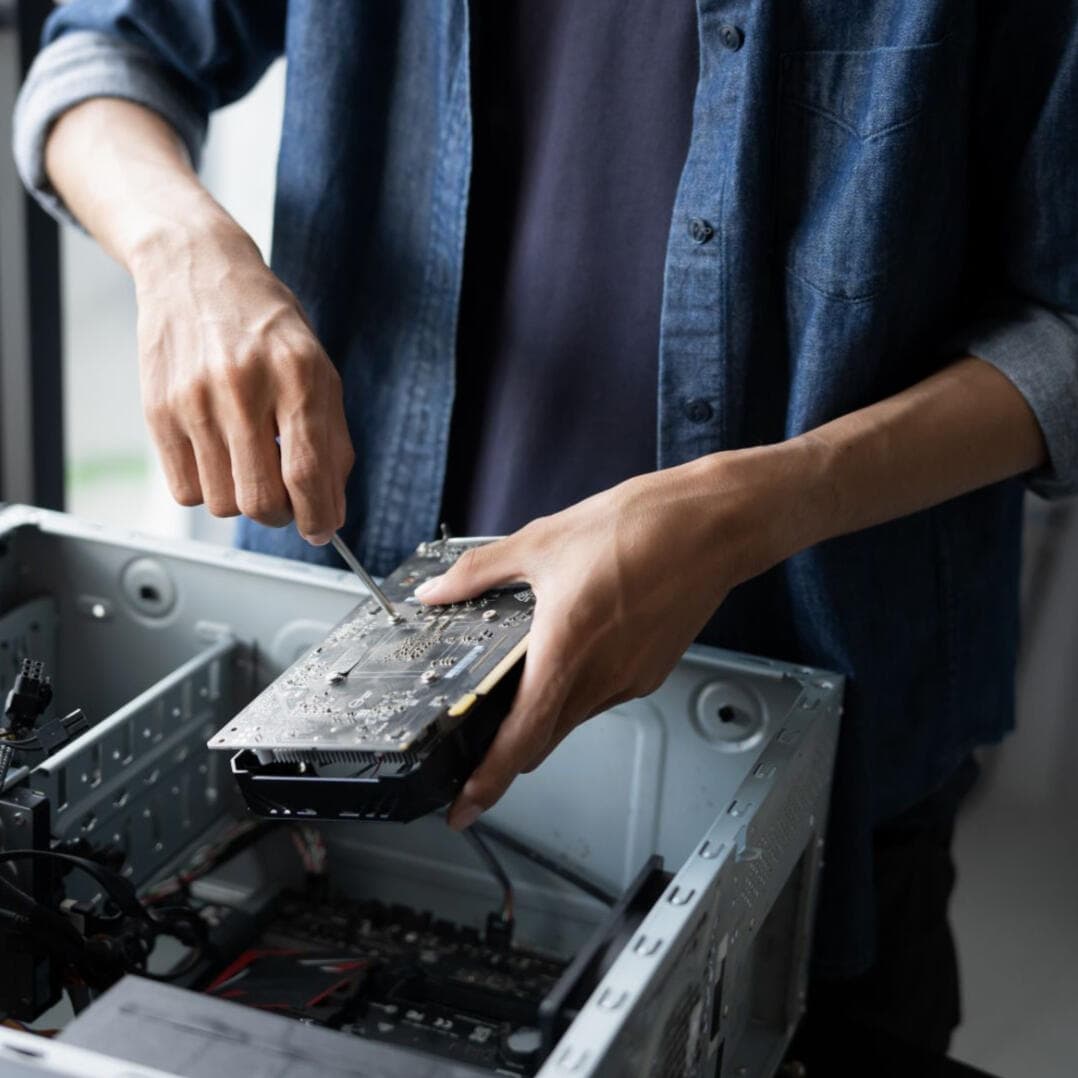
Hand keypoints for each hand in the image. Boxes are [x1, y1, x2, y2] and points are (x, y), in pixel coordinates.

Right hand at [132, 216, 353, 543]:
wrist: (196, 269)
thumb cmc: (265, 324)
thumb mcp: (319, 370)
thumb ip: (332, 442)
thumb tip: (332, 509)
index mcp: (297, 375)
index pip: (307, 472)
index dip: (318, 516)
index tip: (321, 529)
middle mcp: (243, 387)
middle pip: (260, 500)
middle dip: (280, 514)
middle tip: (285, 497)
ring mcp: (194, 400)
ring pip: (221, 503)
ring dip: (241, 500)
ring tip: (248, 463)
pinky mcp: (157, 411)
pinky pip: (184, 491)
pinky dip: (206, 488)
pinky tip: (218, 454)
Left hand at [416, 448, 811, 829]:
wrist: (712, 525)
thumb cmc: (641, 529)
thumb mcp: (540, 542)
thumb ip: (479, 573)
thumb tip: (438, 590)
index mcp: (566, 652)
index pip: (521, 740)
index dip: (487, 782)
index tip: (464, 808)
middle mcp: (601, 678)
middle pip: (544, 737)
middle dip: (509, 747)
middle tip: (476, 739)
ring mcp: (631, 679)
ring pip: (573, 715)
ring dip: (546, 709)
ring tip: (529, 666)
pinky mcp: (651, 670)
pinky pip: (603, 694)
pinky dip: (579, 685)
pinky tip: (575, 644)